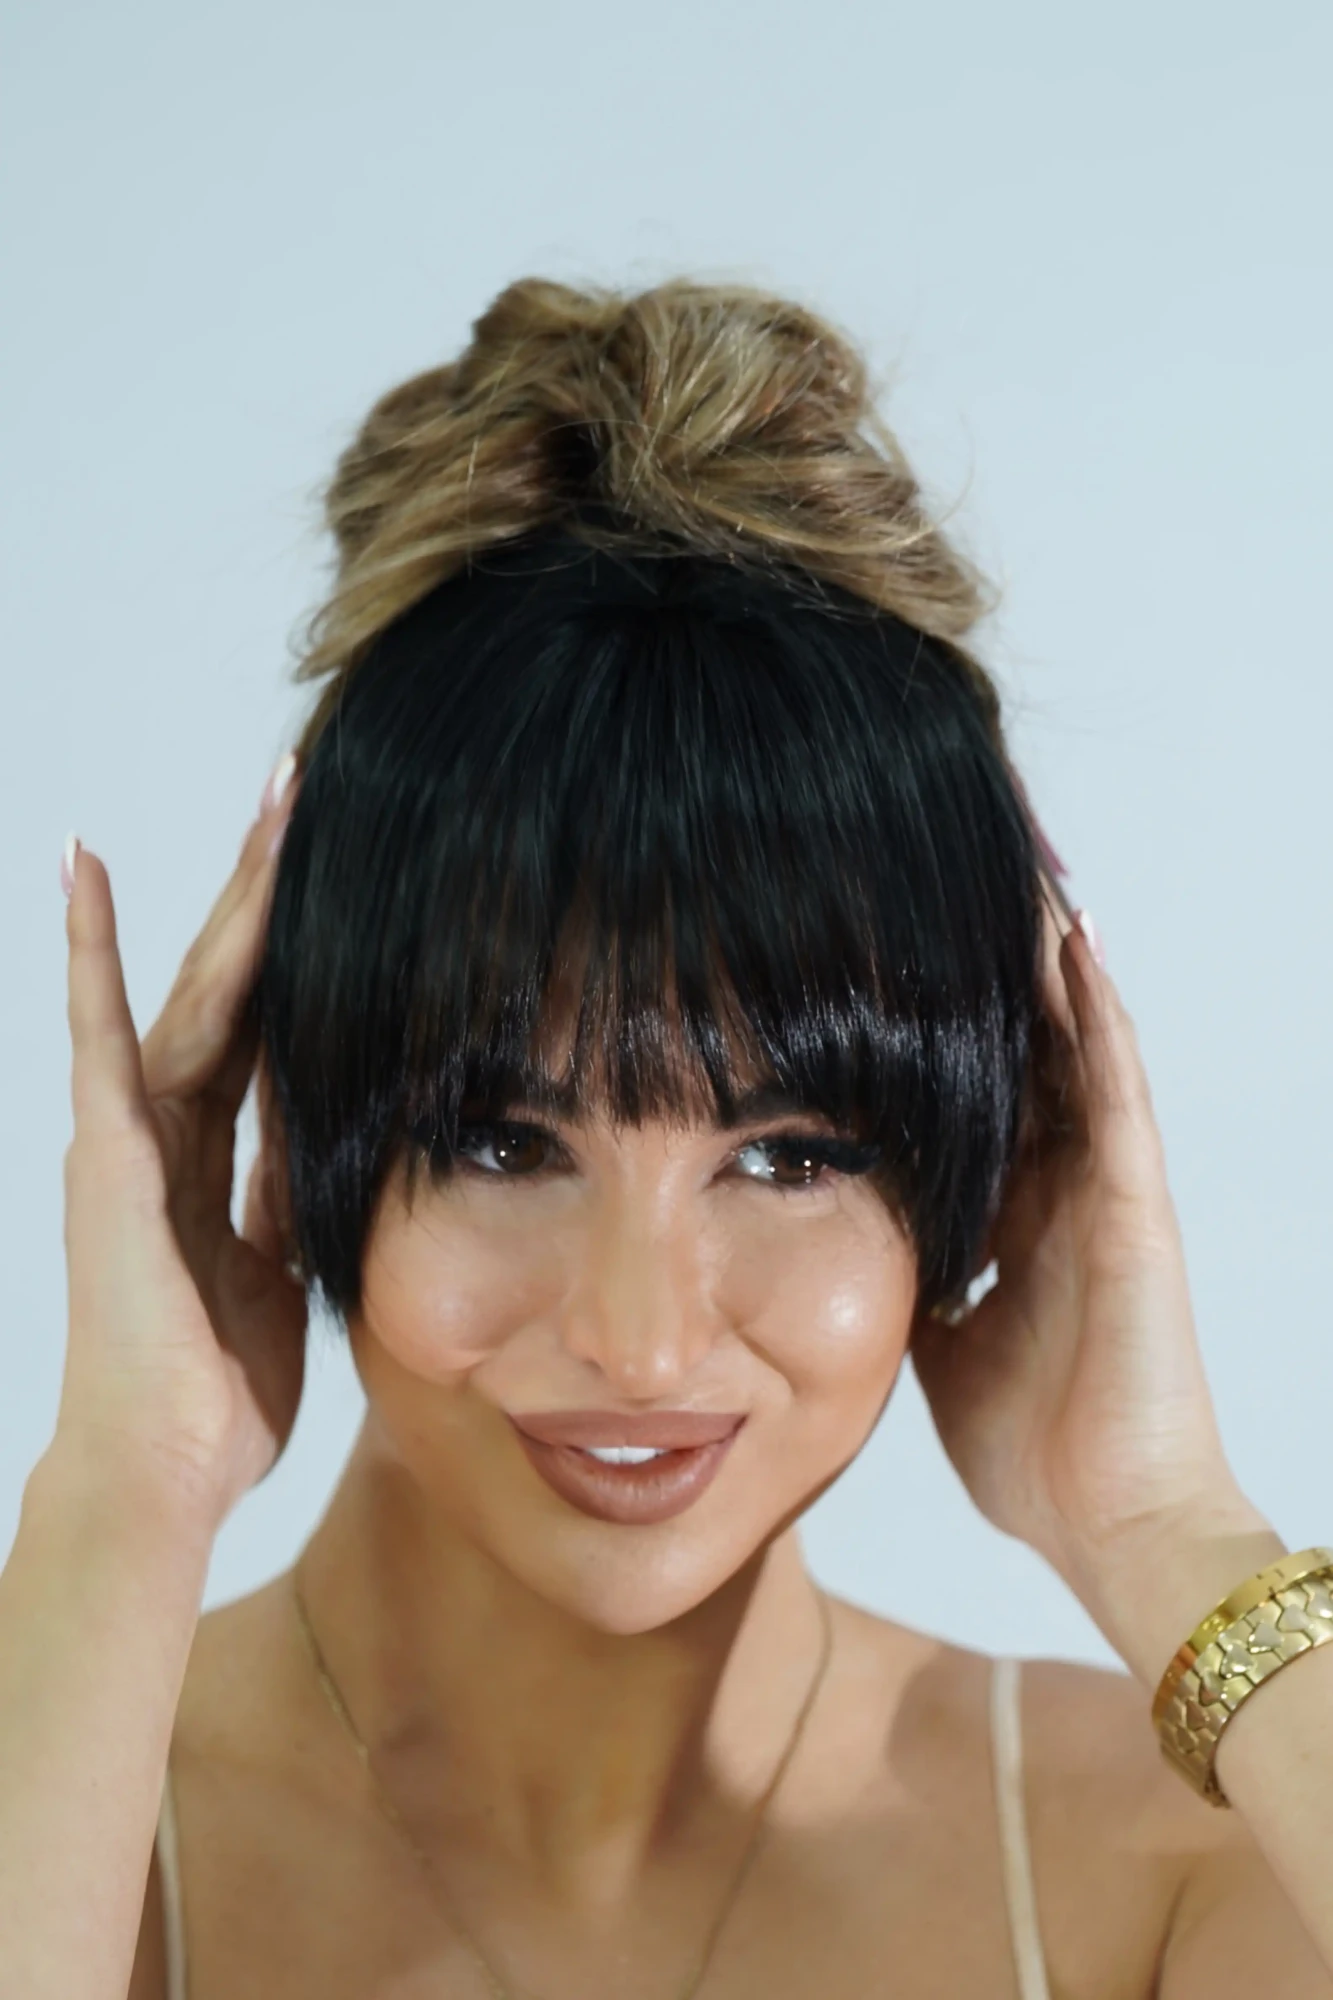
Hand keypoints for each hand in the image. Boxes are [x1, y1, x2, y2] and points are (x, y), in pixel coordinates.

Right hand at [54, 761, 306, 1531]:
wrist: (165, 1470)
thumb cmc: (215, 1388)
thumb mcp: (281, 1264)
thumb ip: (290, 1189)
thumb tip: (331, 1133)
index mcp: (206, 1156)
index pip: (263, 1025)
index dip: (297, 948)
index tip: (340, 873)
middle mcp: (162, 1128)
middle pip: (228, 983)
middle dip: (270, 891)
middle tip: (305, 793)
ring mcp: (127, 1133)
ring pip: (187, 986)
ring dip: (226, 895)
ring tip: (265, 804)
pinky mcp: (105, 1151)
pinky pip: (98, 1035)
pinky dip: (88, 952)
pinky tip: (80, 873)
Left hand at [910, 899, 1272, 1662]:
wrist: (1110, 1525)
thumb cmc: (1035, 1456)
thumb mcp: (941, 1354)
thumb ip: (913, 1294)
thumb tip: (854, 1258)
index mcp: (1015, 1228)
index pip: (974, 1109)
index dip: (934, 1045)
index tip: (879, 980)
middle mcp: (1060, 1193)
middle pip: (1022, 1061)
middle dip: (981, 986)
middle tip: (934, 899)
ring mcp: (1103, 1189)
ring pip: (1073, 1050)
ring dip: (1042, 970)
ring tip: (1008, 882)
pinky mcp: (1136, 1199)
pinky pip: (1116, 1088)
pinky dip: (1097, 1014)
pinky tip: (1074, 944)